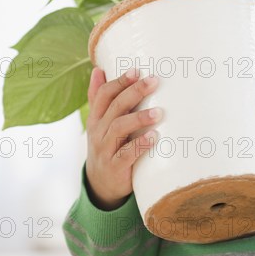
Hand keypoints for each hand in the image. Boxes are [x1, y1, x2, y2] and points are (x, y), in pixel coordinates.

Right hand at [85, 67, 161, 209]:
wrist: (101, 185)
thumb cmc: (107, 145)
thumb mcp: (100, 122)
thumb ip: (99, 98)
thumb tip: (97, 69)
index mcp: (96, 118)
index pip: (104, 95)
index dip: (119, 82)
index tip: (137, 70)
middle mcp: (98, 131)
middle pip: (114, 107)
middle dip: (133, 92)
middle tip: (153, 81)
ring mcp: (105, 149)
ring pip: (119, 129)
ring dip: (139, 118)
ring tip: (158, 112)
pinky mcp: (115, 167)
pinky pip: (126, 155)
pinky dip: (140, 145)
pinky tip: (154, 137)